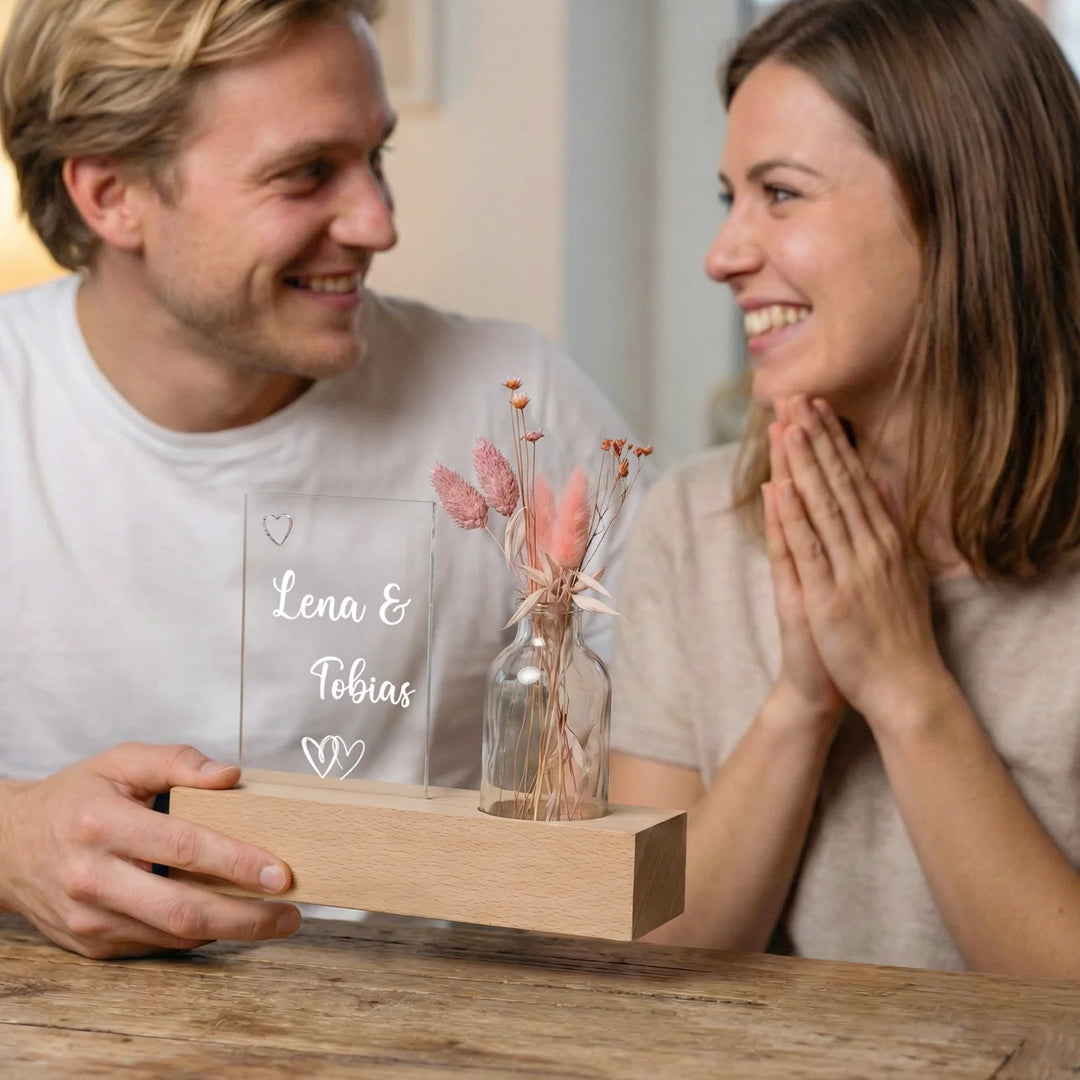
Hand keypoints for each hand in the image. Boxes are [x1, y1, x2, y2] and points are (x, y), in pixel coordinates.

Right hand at [0, 743, 299, 958]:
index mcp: (102, 825)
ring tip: (272, 918)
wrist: (6, 845)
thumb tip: (231, 775)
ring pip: (172, 935)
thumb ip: (177, 761)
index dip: (236, 862)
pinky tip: (224, 919)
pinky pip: (156, 945)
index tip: (281, 872)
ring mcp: (89, 918)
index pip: (182, 847)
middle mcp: (92, 878)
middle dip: (246, 917)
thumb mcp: (119, 761)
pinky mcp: (90, 945)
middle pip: (181, 909)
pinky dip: (195, 934)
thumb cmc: (75, 798)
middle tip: (290, 913)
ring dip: (229, 931)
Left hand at [773, 395, 950, 719]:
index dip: (834, 441)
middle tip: (796, 397)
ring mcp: (851, 570)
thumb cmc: (898, 631)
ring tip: (786, 425)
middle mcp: (871, 547)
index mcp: (886, 540)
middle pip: (839, 483)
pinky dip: (794, 516)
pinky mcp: (829, 596)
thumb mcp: (905, 569)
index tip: (817, 406)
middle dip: (816, 438)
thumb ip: (892, 524)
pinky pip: (808, 549)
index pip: (856, 479)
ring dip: (803, 464)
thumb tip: (883, 481)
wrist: (903, 685)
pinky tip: (781, 486)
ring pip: (823, 506)